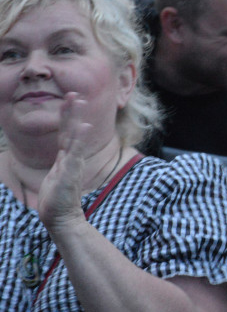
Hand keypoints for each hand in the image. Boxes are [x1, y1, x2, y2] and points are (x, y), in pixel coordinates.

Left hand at [37, 93, 90, 232]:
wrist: (61, 218)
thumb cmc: (56, 201)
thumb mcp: (56, 178)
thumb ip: (61, 166)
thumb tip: (62, 160)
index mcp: (65, 158)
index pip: (66, 133)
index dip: (67, 117)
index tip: (69, 100)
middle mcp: (70, 158)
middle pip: (71, 130)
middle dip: (72, 111)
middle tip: (74, 93)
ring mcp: (72, 164)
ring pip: (74, 136)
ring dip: (77, 117)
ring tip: (79, 101)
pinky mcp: (72, 171)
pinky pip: (77, 151)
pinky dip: (81, 138)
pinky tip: (85, 126)